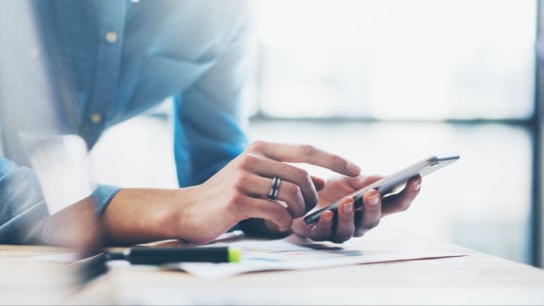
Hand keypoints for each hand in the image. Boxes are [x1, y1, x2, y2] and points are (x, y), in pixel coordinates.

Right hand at [176, 141, 360, 242]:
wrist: (186, 210)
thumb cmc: (226, 195)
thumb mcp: (256, 177)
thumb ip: (284, 175)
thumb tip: (318, 181)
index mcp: (261, 148)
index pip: (306, 149)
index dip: (334, 159)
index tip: (357, 170)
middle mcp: (252, 158)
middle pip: (302, 177)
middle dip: (312, 199)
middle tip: (308, 212)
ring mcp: (243, 178)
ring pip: (292, 195)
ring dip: (298, 212)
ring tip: (290, 220)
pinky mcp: (237, 200)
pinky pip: (276, 212)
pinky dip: (283, 223)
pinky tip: (277, 226)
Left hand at [291, 175, 421, 242]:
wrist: (298, 198)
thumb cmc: (328, 191)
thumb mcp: (348, 180)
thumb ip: (366, 180)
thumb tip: (386, 178)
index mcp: (372, 208)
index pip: (397, 204)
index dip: (409, 194)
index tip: (417, 179)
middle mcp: (360, 223)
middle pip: (374, 220)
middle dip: (375, 207)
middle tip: (373, 194)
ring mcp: (340, 231)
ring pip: (351, 230)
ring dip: (350, 216)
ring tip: (347, 202)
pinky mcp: (318, 235)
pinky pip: (325, 233)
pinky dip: (326, 224)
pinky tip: (325, 214)